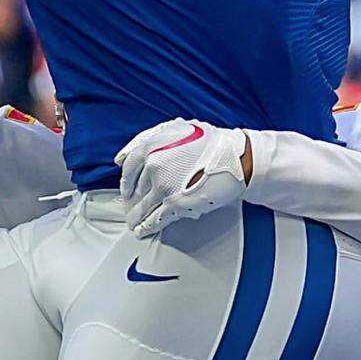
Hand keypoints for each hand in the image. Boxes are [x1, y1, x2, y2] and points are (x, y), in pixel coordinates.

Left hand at [116, 118, 248, 237]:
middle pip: (136, 190)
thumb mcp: (175, 129)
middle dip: (133, 201)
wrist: (236, 157)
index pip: (128, 169)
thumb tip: (124, 156)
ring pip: (143, 207)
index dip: (126, 183)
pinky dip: (148, 226)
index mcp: (151, 146)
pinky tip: (143, 230)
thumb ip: (147, 139)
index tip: (126, 190)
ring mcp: (163, 186)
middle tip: (131, 208)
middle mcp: (153, 166)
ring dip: (137, 217)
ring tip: (134, 223)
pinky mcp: (176, 204)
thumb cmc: (210, 143)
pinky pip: (156, 219)